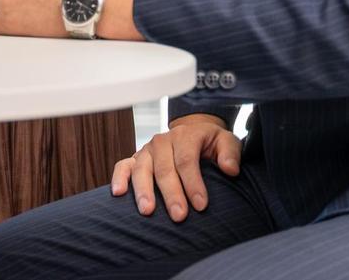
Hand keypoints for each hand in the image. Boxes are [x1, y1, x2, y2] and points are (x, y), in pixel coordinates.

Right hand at [110, 115, 242, 221]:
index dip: (193, 182)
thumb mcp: (226, 142)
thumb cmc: (210, 143)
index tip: (201, 205)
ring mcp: (147, 149)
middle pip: (164, 168)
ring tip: (148, 211)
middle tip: (179, 216)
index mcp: (185, 135)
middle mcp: (163, 141)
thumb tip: (230, 169)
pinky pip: (123, 166)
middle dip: (171, 193)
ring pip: (142, 168)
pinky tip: (118, 193)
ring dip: (144, 190)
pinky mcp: (136, 158)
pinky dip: (118, 178)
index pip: (186, 159)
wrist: (192, 133)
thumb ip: (230, 153)